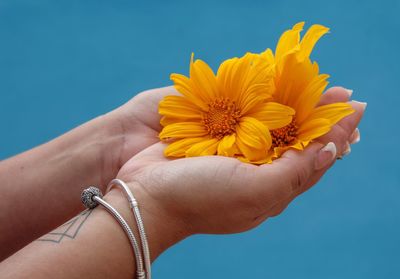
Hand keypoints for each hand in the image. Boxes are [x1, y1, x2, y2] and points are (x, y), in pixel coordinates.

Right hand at [114, 87, 364, 257]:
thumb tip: (330, 152)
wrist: (145, 196)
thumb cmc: (200, 197)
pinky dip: (263, 107)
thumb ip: (294, 172)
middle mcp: (257, 174)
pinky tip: (272, 93)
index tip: (353, 108)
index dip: (336, 134)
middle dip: (318, 118)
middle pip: (297, 142)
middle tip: (338, 93)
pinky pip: (247, 121)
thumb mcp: (255, 192)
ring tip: (312, 88)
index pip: (314, 160)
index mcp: (271, 190)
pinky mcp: (216, 143)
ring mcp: (236, 157)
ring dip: (293, 109)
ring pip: (273, 129)